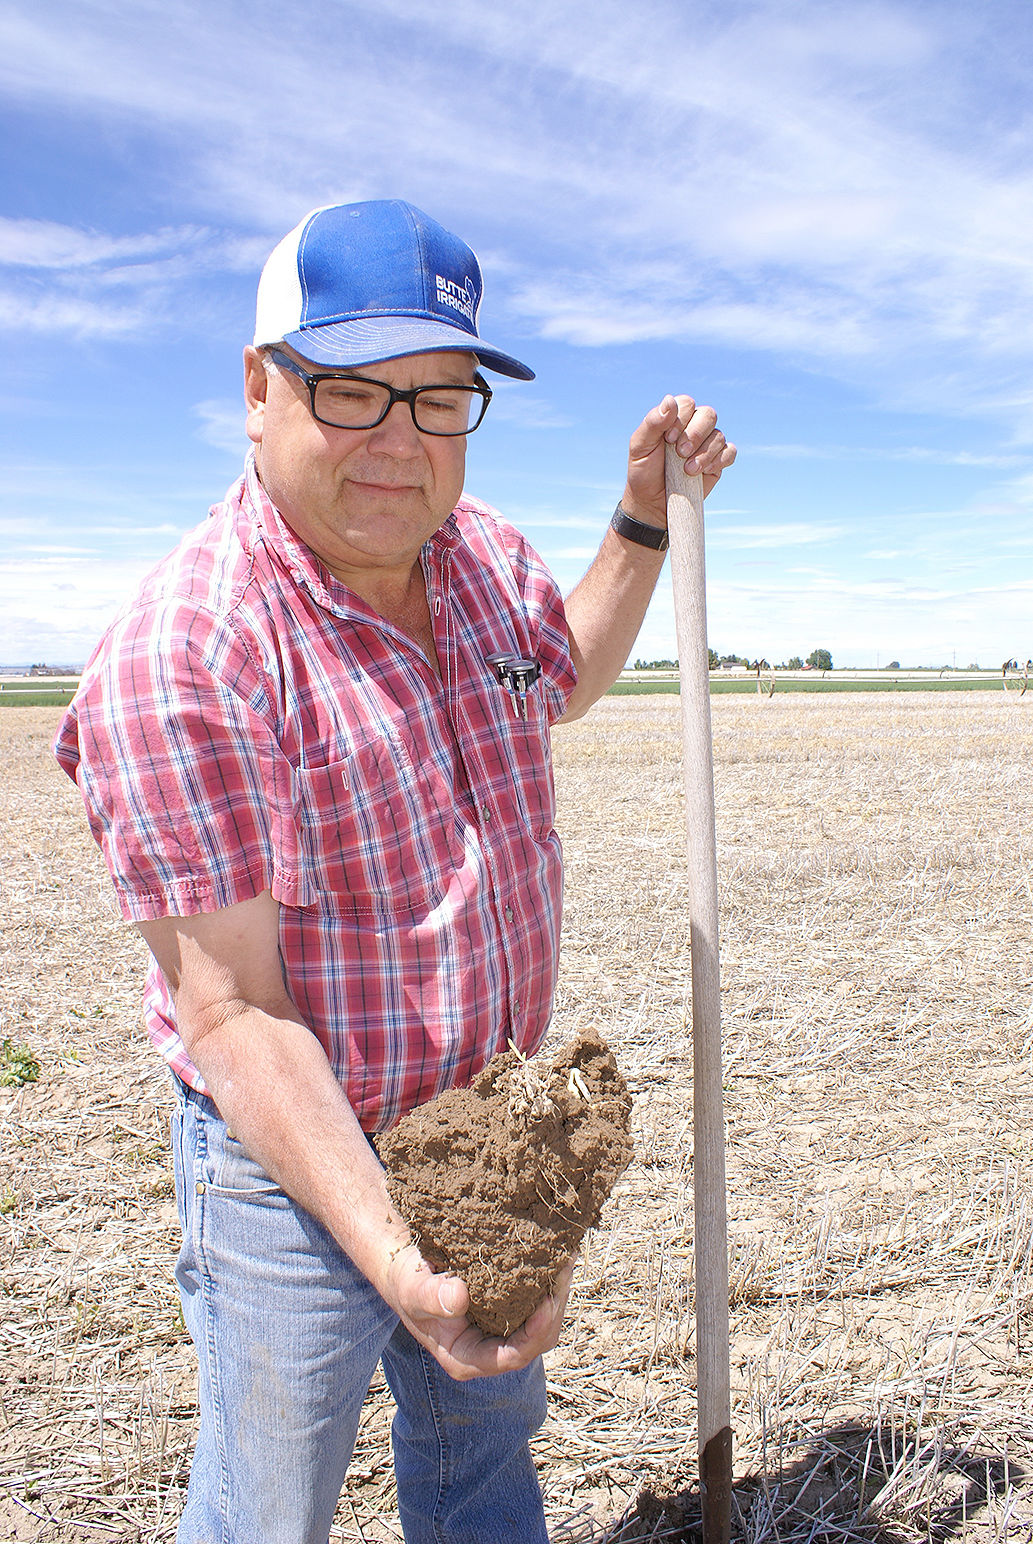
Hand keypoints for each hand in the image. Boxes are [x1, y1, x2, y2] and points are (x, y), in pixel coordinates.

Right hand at [384, 1243, 574, 1381]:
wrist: (406, 1265)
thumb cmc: (406, 1282)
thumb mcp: (411, 1289)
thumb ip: (431, 1298)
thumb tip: (459, 1298)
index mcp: (467, 1359)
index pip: (512, 1357)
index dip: (535, 1334)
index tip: (547, 1303)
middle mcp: (490, 1349)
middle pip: (537, 1339)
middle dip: (554, 1307)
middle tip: (564, 1267)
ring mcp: (502, 1328)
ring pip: (543, 1319)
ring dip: (557, 1290)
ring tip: (565, 1255)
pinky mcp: (509, 1306)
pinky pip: (537, 1299)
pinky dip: (548, 1278)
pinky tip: (555, 1251)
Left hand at [622, 394, 735, 528]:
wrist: (652, 502)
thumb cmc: (644, 471)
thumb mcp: (640, 446)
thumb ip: (653, 422)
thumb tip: (670, 400)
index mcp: (674, 418)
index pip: (687, 403)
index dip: (681, 419)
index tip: (667, 439)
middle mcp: (693, 427)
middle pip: (708, 414)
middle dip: (696, 434)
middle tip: (680, 453)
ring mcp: (707, 444)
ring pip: (718, 436)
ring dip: (704, 453)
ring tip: (688, 470)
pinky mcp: (717, 462)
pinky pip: (730, 452)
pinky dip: (720, 460)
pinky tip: (705, 471)